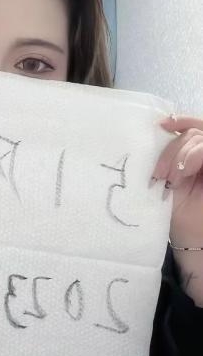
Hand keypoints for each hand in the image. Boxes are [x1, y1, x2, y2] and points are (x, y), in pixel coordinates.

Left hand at [153, 114, 202, 246]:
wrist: (193, 236)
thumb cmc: (179, 210)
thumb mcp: (169, 177)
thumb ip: (168, 156)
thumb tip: (156, 130)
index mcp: (196, 153)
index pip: (193, 126)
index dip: (180, 120)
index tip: (161, 125)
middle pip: (192, 133)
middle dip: (171, 150)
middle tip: (160, 174)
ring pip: (199, 139)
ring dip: (180, 156)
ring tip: (171, 179)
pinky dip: (192, 156)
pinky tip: (183, 172)